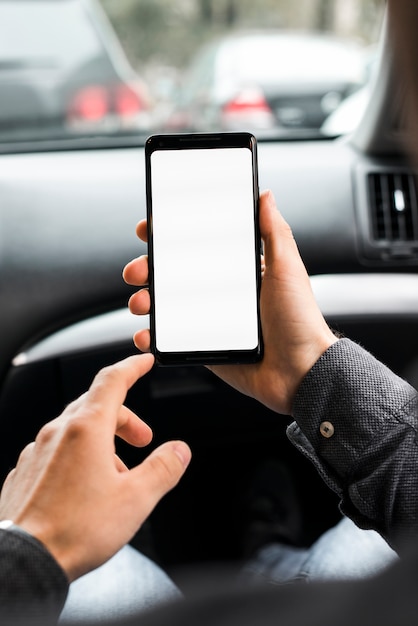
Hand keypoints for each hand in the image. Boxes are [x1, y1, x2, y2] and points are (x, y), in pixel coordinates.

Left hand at [0, 354, 190, 581]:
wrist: (25, 561)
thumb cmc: (75, 531)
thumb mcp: (136, 499)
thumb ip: (163, 468)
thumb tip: (179, 450)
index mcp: (86, 429)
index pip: (112, 380)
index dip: (133, 367)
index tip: (144, 361)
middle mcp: (57, 433)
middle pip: (97, 405)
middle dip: (125, 418)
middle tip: (144, 439)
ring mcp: (37, 451)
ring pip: (76, 429)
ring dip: (103, 441)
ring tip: (118, 474)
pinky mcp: (25, 472)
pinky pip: (57, 450)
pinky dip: (79, 456)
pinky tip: (87, 487)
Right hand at [123, 190, 336, 414]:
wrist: (301, 371)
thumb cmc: (299, 320)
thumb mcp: (287, 269)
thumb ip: (274, 232)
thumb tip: (265, 195)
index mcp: (237, 272)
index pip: (197, 247)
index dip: (170, 237)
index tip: (150, 228)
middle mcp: (220, 293)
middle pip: (172, 275)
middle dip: (147, 269)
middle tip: (136, 270)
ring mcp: (209, 320)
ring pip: (166, 305)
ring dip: (144, 300)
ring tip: (140, 303)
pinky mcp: (205, 347)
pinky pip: (171, 339)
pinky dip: (153, 336)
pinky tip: (145, 334)